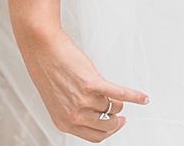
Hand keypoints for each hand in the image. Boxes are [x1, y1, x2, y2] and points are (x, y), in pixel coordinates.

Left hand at [15, 24, 147, 140]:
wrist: (40, 46)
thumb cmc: (44, 68)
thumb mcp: (55, 99)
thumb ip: (71, 110)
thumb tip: (95, 115)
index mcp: (63, 122)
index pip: (95, 137)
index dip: (108, 131)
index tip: (115, 124)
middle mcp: (74, 114)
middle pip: (107, 125)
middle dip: (115, 119)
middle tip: (120, 114)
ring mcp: (84, 100)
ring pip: (112, 107)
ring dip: (115, 99)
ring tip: (111, 90)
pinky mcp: (93, 83)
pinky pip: (121, 95)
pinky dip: (135, 96)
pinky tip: (143, 98)